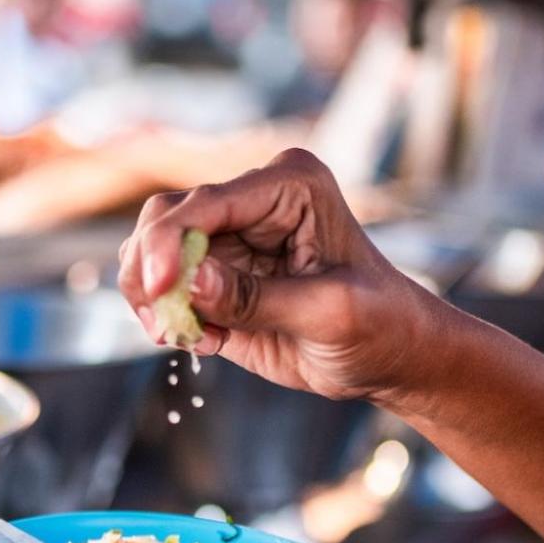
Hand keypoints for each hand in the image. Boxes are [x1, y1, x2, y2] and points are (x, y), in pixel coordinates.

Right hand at [118, 148, 434, 400]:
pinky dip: (169, 319)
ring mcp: (231, 239)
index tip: (158, 289)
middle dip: (151, 271)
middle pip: (165, 220)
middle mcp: (253, 201)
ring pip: (152, 253)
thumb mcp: (329, 313)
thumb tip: (190, 281)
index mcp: (289, 185)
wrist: (392, 357)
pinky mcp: (217, 278)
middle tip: (163, 324)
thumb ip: (255, 298)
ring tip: (187, 337)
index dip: (169, 243)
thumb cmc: (380, 325)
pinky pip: (165, 290)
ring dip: (154, 299)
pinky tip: (204, 342)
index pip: (206, 203)